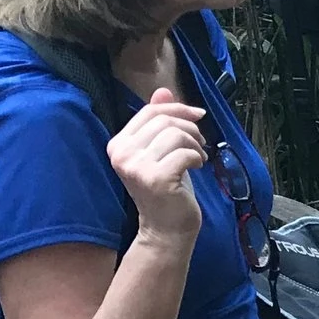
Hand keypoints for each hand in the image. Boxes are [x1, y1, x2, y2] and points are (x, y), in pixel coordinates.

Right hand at [108, 87, 206, 243]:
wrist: (166, 228)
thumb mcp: (162, 150)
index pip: (150, 111)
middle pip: (165, 120)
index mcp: (118, 144)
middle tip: (200, 145)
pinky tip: (197, 168)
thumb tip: (163, 90)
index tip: (198, 116)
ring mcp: (136, 167)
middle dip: (191, 128)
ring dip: (196, 144)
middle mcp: (121, 154)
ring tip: (198, 157)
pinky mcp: (155, 179)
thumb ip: (160, 122)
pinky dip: (198, 158)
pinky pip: (186, 153)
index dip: (178, 108)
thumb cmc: (167, 188)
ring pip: (176, 135)